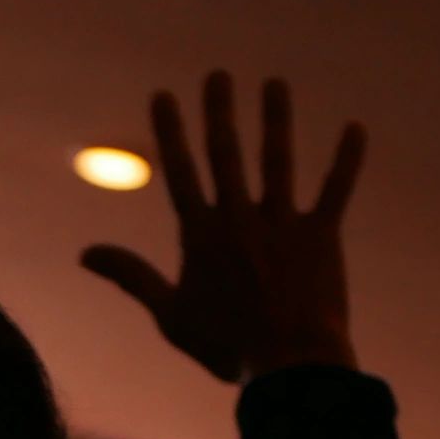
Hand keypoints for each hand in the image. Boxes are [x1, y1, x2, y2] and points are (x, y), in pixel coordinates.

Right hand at [82, 73, 365, 382]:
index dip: (171, 131)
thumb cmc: (226, 346)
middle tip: (219, 75)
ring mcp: (282, 224)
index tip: (164, 95)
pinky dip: (346, 159)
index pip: (181, 172)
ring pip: (278, 160)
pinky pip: (336, 189)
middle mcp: (240, 219)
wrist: (288, 364)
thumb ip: (131, 276)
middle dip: (220, 110)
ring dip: (276, 118)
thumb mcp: (169, 314)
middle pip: (227, 153)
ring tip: (275, 84)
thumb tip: (85, 254)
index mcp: (201, 236)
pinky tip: (355, 128)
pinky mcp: (321, 236)